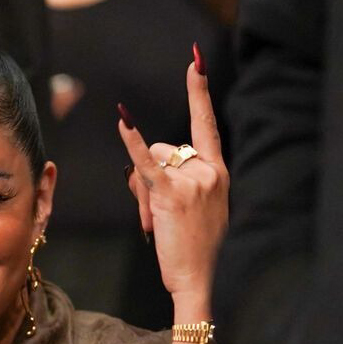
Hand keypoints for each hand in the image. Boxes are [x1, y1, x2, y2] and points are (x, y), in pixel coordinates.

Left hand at [120, 57, 228, 315]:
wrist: (204, 281)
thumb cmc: (197, 248)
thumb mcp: (190, 207)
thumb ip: (169, 180)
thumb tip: (137, 168)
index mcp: (218, 172)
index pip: (207, 125)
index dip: (199, 92)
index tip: (195, 62)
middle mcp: (209, 170)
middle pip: (162, 150)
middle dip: (150, 178)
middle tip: (157, 217)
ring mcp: (193, 181)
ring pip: (149, 163)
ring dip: (141, 192)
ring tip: (155, 224)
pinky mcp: (172, 194)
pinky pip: (146, 164)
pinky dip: (133, 143)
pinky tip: (123, 120)